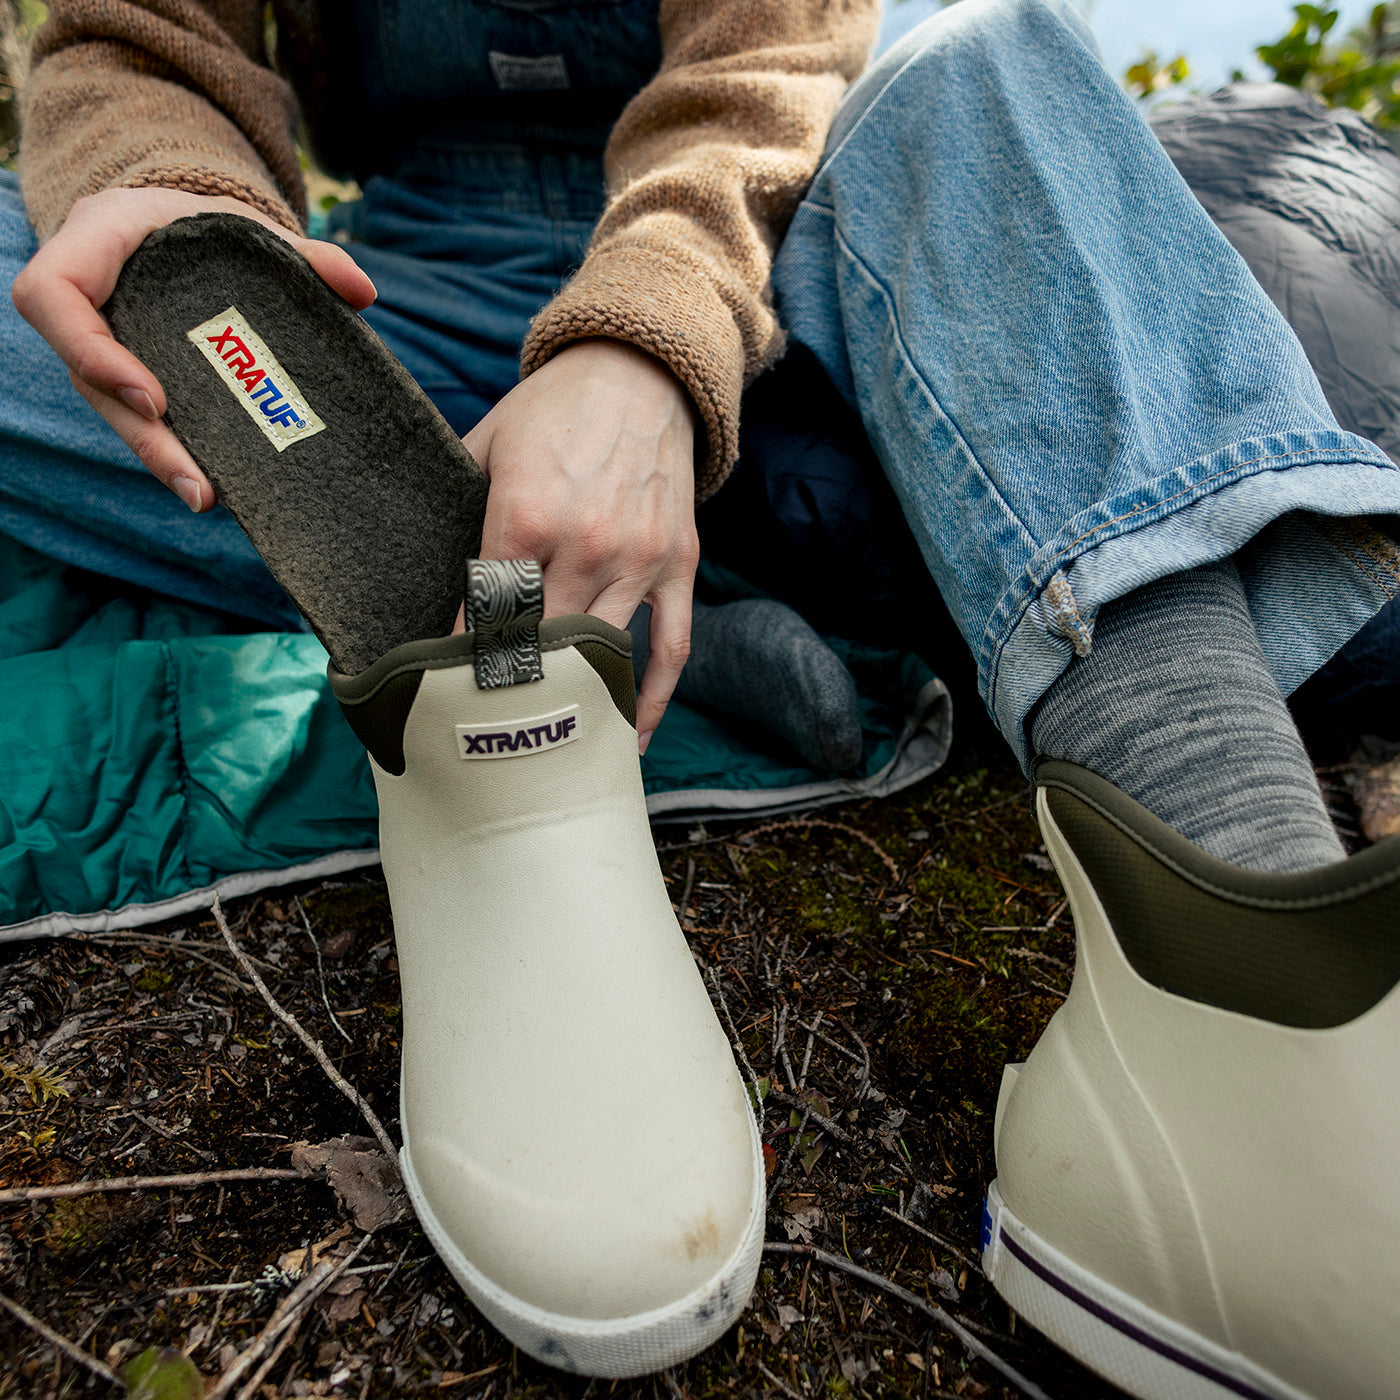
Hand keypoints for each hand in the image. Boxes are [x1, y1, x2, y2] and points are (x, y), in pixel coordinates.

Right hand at [11, 186, 375, 510]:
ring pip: (115, 411)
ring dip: (162, 459)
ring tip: (208, 497)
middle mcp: (85, 301)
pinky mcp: (126, 378)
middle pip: (90, 380)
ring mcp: (101, 345)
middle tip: (197, 483)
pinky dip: (175, 452)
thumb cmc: (202, 224)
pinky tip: (215, 486)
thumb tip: (362, 291)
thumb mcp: (243, 224)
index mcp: (93, 243)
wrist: (178, 234)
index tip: (154, 398)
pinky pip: (142, 420)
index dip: (90, 352)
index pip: (53, 295)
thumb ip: (303, 253)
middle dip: (145, 437)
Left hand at [463, 339, 699, 750]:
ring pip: (600, 655)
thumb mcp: (489, 442)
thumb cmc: (554, 410)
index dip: (458, 656)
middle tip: (484, 726)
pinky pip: (672, 647)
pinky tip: (629, 735)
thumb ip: (454, 502)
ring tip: (545, 742)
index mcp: (524, 514)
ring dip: (572, 699)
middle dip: (509, 685)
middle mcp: (583, 543)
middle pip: (537, 645)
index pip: (482, 611)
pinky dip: (652, 697)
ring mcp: (637, 558)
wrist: (641, 370)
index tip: (438, 691)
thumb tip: (412, 557)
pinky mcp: (678, 564)